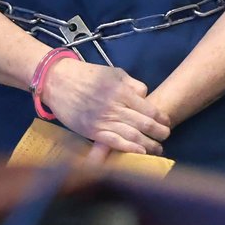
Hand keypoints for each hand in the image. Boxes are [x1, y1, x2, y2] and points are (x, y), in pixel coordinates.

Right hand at [41, 58, 170, 154]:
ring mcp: (104, 120)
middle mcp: (114, 106)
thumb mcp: (111, 72)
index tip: (167, 121)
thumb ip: (131, 83)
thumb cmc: (85, 75)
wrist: (57, 81)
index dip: (161, 117)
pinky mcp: (93, 131)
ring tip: (158, 148)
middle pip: (144, 123)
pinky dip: (130, 149)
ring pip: (133, 136)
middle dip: (159, 132)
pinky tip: (141, 152)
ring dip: (149, 144)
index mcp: (120, 90)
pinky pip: (115, 143)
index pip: (148, 108)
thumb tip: (145, 95)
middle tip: (166, 135)